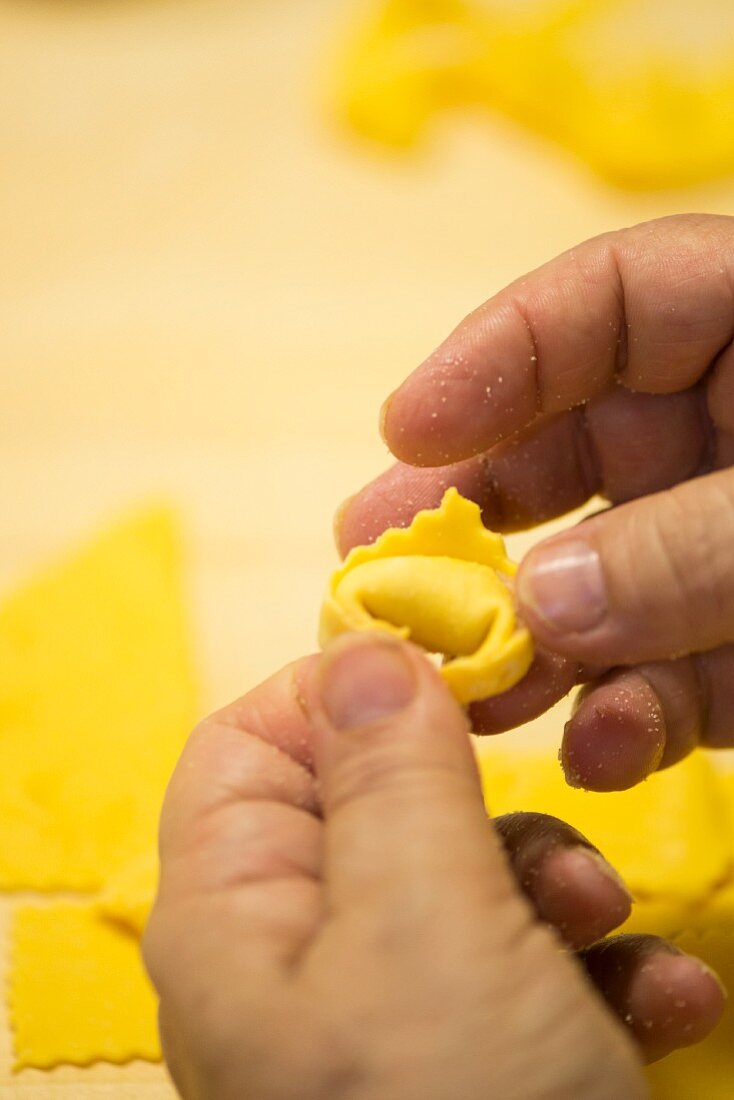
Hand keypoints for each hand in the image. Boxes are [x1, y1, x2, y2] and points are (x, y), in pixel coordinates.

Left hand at [143, 635, 722, 1099]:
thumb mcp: (423, 926)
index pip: (254, 739)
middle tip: (553, 842)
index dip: (346, 690)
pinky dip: (597, 972)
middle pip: (380, 803)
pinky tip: (663, 1002)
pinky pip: (523, 970)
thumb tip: (364, 645)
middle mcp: (298, 959)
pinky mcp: (470, 1064)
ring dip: (561, 888)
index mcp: (237, 914)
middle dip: (485, 808)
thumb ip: (389, 773)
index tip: (455, 672)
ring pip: (469, 879)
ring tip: (612, 934)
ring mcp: (388, 1016)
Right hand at [337, 213, 733, 790]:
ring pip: (602, 582)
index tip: (407, 428)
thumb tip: (542, 600)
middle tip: (369, 564)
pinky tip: (604, 747)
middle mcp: (725, 432)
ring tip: (462, 689)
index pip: (601, 302)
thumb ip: (692, 545)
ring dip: (535, 643)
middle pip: (570, 454)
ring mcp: (726, 544)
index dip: (493, 356)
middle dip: (474, 520)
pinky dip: (634, 715)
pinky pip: (671, 674)